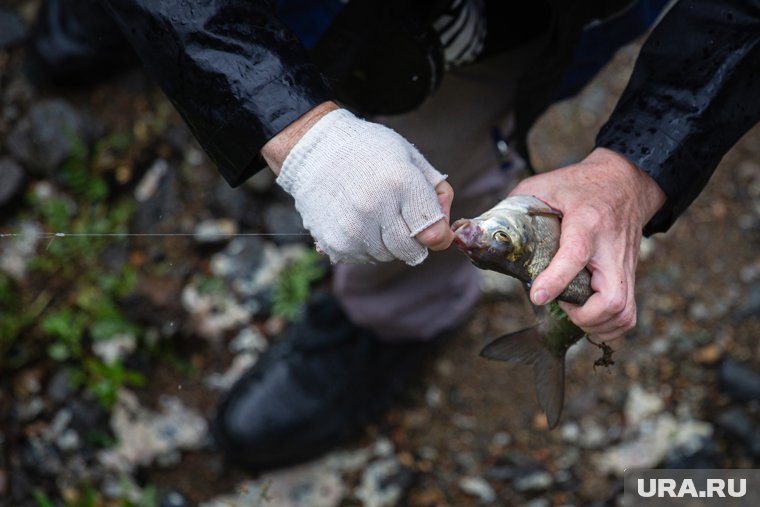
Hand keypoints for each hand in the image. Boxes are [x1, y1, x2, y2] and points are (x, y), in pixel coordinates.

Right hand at [262, 102, 453, 264]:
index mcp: (400, 182)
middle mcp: (376, 208)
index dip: (438, 232)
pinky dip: (366, 245)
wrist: (315, 149)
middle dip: (414, 240)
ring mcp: (353, 228)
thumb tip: (445, 233)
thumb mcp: (410, 157)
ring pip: (388, 256)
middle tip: (403, 220)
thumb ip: (437, 193)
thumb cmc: (369, 151)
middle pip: (412, 251)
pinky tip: (358, 221)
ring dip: (389, 243)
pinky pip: (365, 258)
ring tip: (376, 215)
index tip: (433, 227)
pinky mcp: (335, 243)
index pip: (433, 231)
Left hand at [510, 147, 664, 339]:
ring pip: (623, 313)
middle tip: (563, 306)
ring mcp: (624, 266)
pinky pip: (627, 314)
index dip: (557, 279)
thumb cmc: (580, 185)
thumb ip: (515, 205)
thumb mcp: (544, 185)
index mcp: (586, 223)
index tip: (538, 297)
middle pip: (612, 299)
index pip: (576, 255)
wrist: (625, 182)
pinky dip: (608, 326)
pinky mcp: (630, 276)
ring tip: (573, 311)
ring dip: (595, 325)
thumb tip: (484, 230)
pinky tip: (587, 317)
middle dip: (584, 317)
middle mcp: (610, 249)